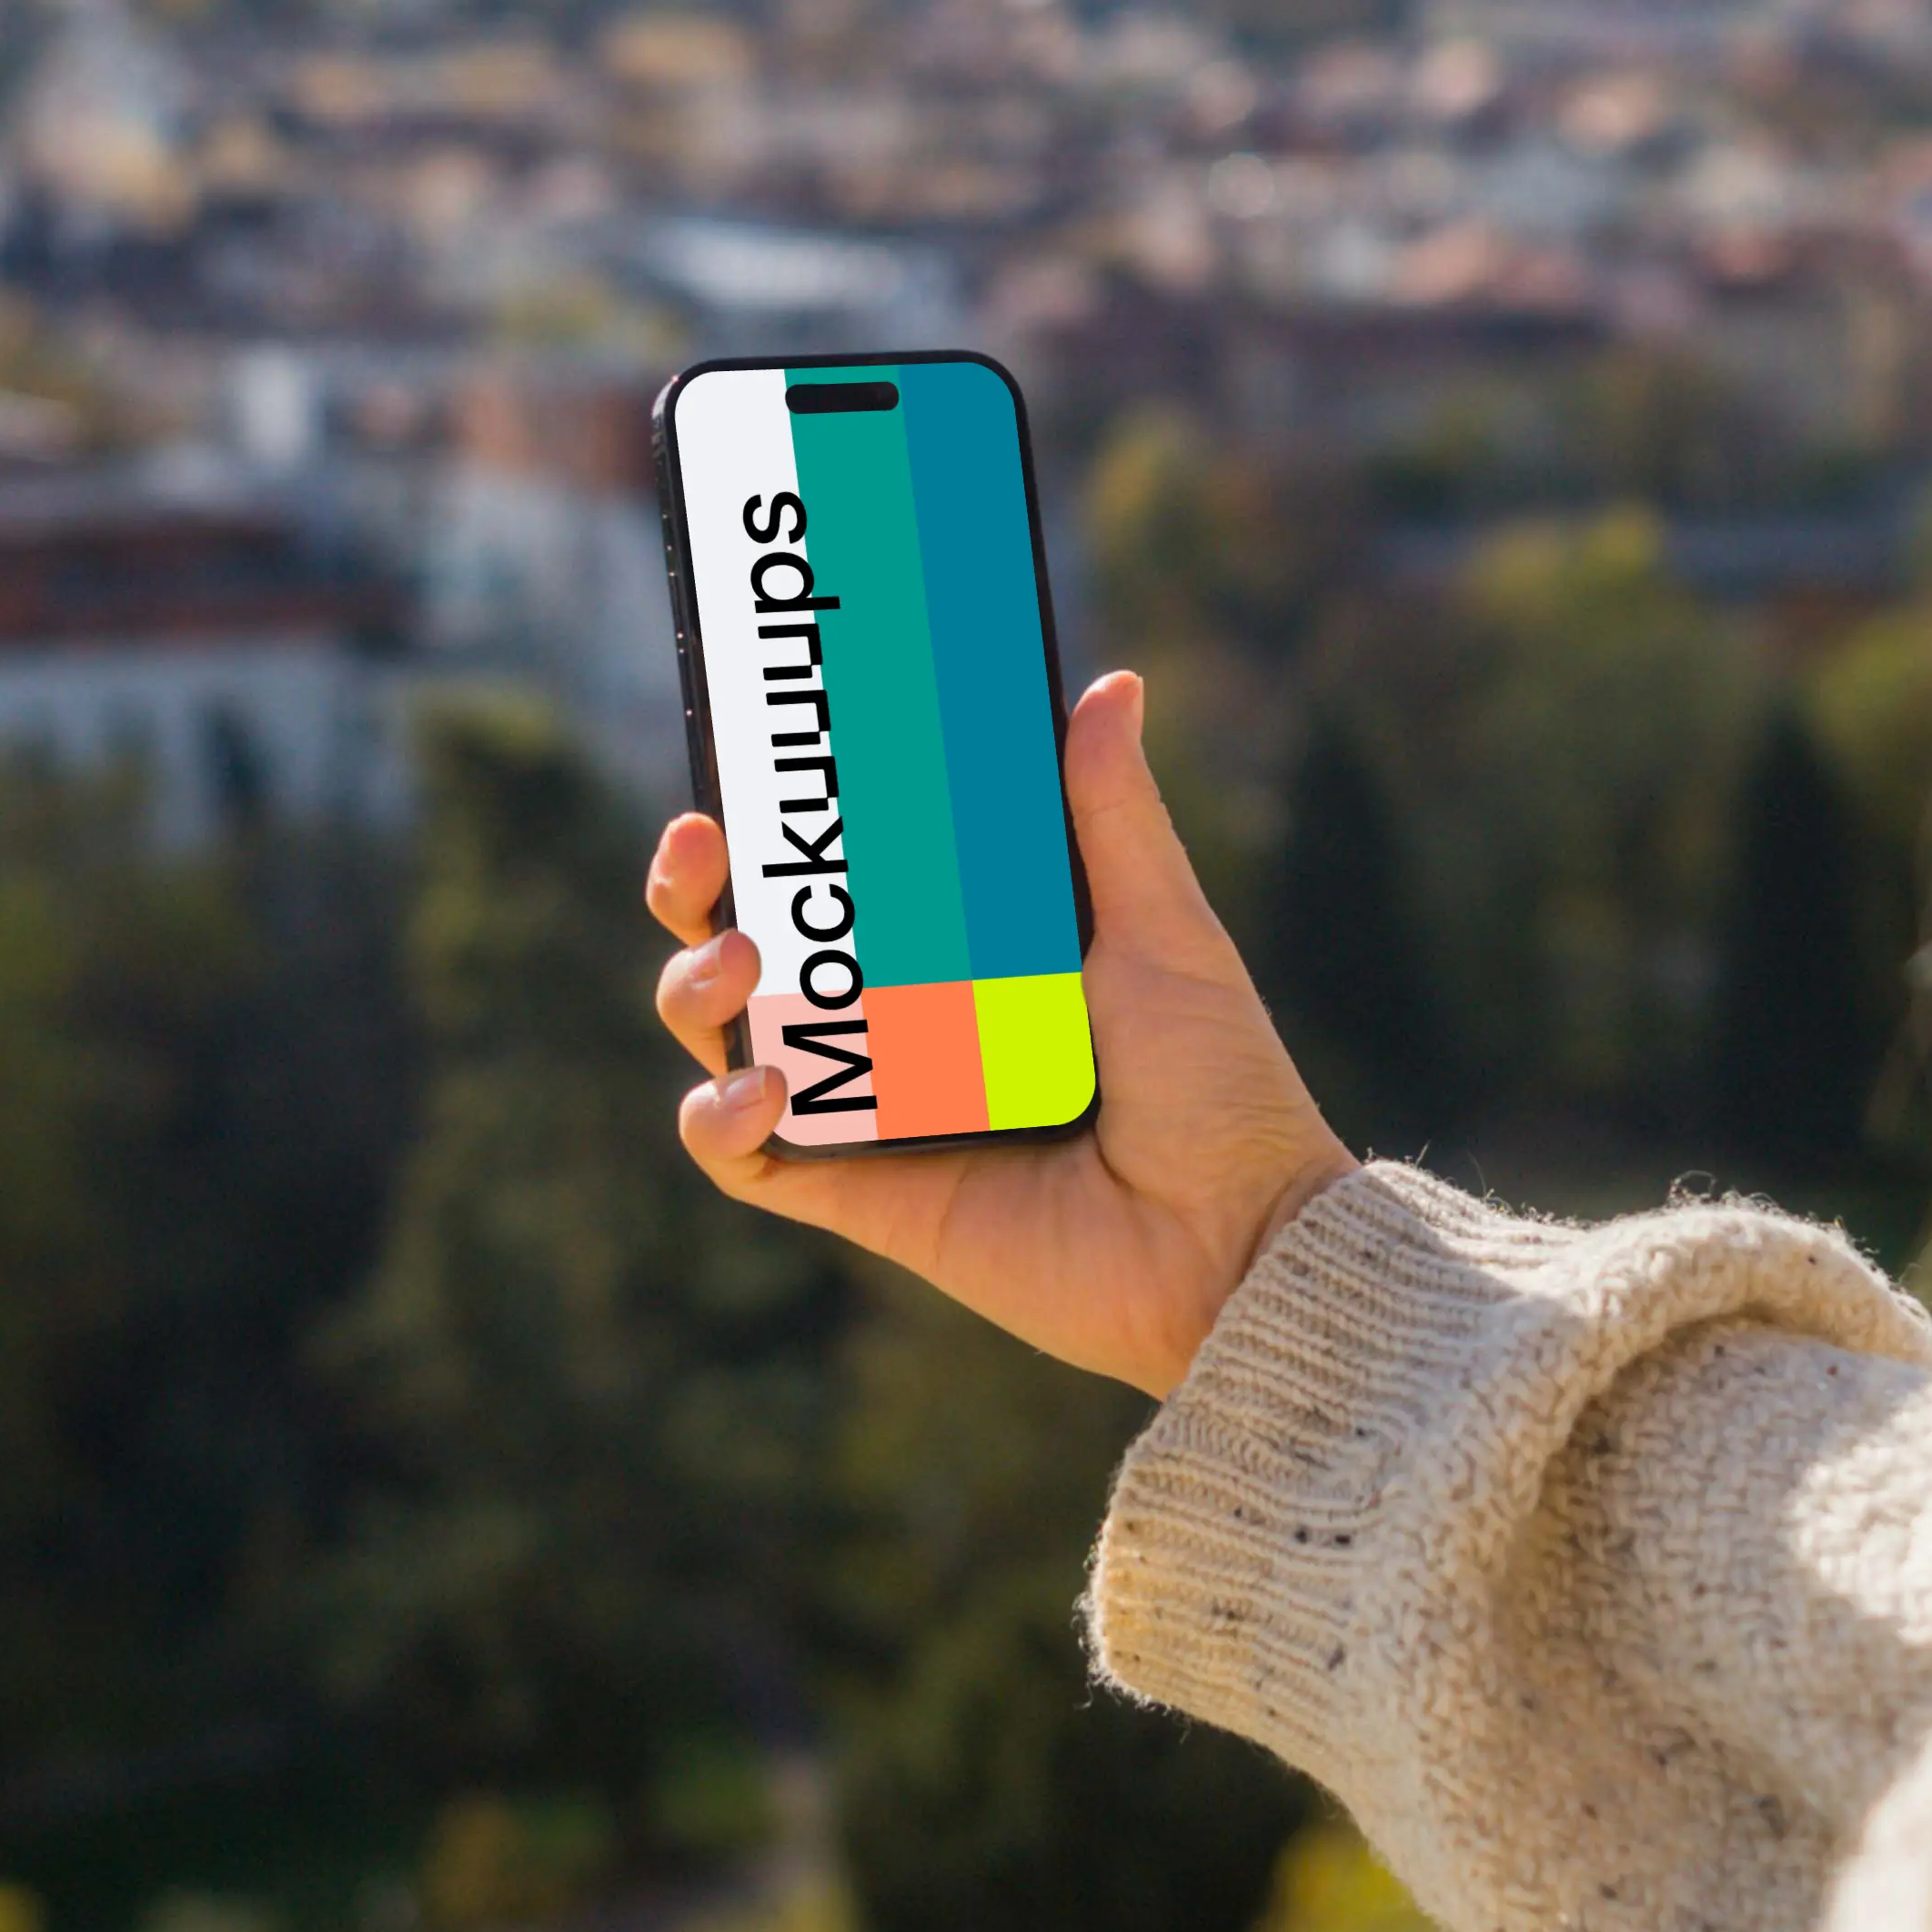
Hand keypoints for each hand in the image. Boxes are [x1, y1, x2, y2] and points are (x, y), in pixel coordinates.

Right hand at [647, 669, 1349, 1397]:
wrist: (1234, 1246)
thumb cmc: (1220, 1088)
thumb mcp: (1166, 932)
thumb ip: (1116, 815)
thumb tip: (1111, 685)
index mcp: (965, 950)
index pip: (839, 872)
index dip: (774, 820)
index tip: (745, 758)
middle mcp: (904, 1023)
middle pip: (755, 944)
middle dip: (698, 891)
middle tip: (701, 848)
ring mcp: (875, 1109)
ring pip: (729, 1039)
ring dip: (697, 992)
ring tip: (735, 964)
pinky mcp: (863, 1197)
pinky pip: (748, 1160)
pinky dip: (721, 1119)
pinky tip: (759, 1086)